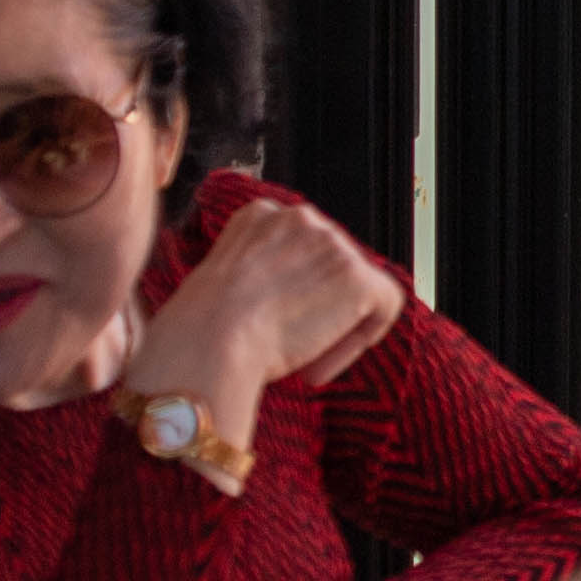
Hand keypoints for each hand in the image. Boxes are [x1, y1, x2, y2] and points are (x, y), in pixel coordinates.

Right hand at [128, 195, 407, 418]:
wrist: (206, 343)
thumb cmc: (199, 331)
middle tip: (290, 349)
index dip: (293, 294)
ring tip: (300, 362)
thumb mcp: (223, 284)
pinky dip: (355, 343)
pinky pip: (381, 309)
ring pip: (356, 289)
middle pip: (332, 266)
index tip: (274, 326)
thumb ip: (260, 276)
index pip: (301, 249)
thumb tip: (285, 300)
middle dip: (318, 308)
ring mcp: (331, 243)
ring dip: (333, 330)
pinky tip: (317, 365)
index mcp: (260, 214)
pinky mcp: (356, 277)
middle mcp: (299, 217)